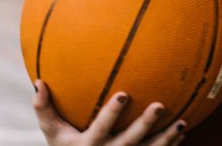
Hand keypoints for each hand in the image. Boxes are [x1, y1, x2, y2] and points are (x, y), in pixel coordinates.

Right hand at [33, 80, 185, 145]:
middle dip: (144, 125)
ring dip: (166, 139)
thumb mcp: (53, 133)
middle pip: (129, 142)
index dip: (111, 114)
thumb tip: (39, 82)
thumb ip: (44, 109)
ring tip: (182, 122)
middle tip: (160, 104)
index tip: (123, 93)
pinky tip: (183, 131)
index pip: (100, 129)